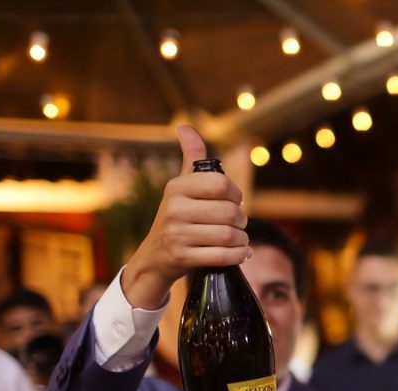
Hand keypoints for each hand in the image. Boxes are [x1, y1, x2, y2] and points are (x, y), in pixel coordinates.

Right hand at [121, 125, 249, 308]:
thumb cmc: (177, 218)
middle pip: (229, 212)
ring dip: (242, 240)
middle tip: (238, 225)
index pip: (221, 184)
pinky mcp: (181, 257)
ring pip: (229, 236)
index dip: (236, 194)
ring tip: (239, 240)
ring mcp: (176, 234)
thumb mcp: (181, 187)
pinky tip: (241, 253)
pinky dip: (238, 256)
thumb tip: (185, 127)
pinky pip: (222, 256)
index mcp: (177, 187)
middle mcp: (174, 208)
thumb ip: (190, 159)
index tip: (234, 202)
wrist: (155, 257)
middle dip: (242, 221)